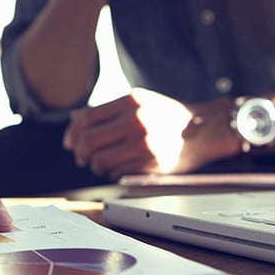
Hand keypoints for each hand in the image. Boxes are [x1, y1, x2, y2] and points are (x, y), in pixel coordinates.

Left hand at [63, 88, 233, 180]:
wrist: (204, 129)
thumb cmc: (166, 116)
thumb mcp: (139, 102)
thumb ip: (108, 110)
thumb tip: (74, 118)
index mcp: (130, 101)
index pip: (86, 119)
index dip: (73, 133)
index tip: (70, 142)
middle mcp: (137, 120)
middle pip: (89, 141)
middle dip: (80, 153)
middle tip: (81, 157)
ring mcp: (145, 142)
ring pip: (100, 161)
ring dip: (95, 166)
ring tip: (100, 164)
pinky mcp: (152, 162)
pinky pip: (117, 172)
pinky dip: (112, 173)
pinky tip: (119, 168)